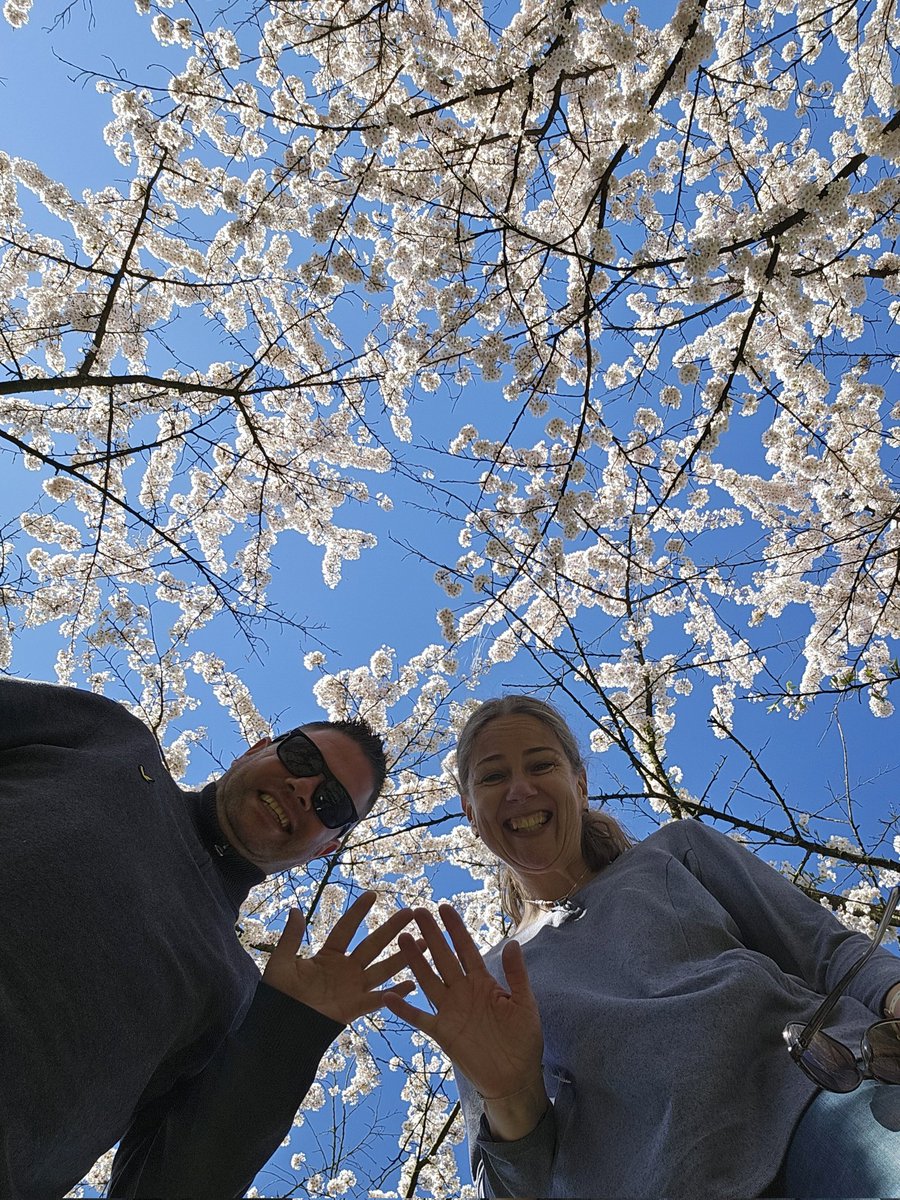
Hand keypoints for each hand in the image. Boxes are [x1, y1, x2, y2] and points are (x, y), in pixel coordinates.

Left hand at [263, 891, 414, 1023]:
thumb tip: (296, 910)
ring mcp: (352, 988)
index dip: (358, 912)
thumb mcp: (282, 962)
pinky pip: (378, 998)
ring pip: (382, 967)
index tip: (372, 895)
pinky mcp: (354, 1007)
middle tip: (411, 912)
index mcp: (328, 956)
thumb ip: (291, 937)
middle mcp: (345, 969)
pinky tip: (414, 983)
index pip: (347, 928)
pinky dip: (396, 992)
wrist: (279, 1027)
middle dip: (392, 928)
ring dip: (403, 956)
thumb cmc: (278, 996)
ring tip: (424, 942)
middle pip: (373, 944)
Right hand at [385, 904, 543, 1106]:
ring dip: (415, 961)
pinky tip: (389, 995)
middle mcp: (463, 992)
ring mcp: (451, 1011)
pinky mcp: (443, 1033)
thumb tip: (513, 943)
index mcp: (483, 982)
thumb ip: (517, 975)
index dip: (456, 929)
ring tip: (402, 939)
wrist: (516, 1078)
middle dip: (431, 935)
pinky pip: (420, 1018)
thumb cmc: (524, 1039)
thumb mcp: (525, 1004)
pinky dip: (404, 1008)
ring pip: (429, 980)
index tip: (444, 907)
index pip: (466, 949)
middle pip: (443, 958)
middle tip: (417, 912)